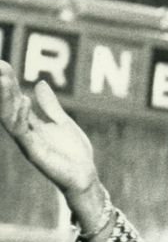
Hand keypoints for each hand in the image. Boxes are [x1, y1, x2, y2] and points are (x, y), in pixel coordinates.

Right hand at [0, 61, 106, 217]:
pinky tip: (23, 101)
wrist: (85, 177)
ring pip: (10, 117)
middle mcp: (24, 132)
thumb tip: (39, 84)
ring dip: (7, 97)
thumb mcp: (63, 123)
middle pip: (8, 105)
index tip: (3, 64)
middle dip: (3, 86)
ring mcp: (27, 142)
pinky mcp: (34, 153)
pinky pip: (23, 133)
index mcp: (30, 124)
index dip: (9, 83)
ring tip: (5, 78)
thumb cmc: (74, 154)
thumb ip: (50, 105)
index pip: (15, 99)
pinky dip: (21, 116)